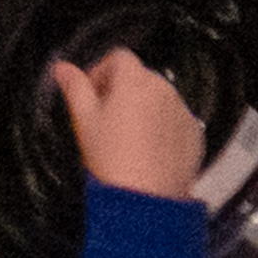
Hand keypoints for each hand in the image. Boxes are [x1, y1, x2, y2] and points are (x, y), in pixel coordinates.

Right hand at [52, 46, 207, 200]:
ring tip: (125, 142)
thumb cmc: (110, 159)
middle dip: (120, 92)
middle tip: (103, 122)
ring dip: (142, 109)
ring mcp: (183, 110)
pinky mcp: (194, 132)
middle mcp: (164, 88)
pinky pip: (175, 121)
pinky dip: (162, 129)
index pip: (118, 58)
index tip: (90, 96)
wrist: (145, 199)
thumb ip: (74, 89)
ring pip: (159, 99)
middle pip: (140, 77)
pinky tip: (147, 153)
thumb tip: (62, 67)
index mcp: (135, 81)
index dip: (100, 72)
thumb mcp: (84, 122)